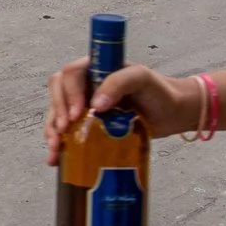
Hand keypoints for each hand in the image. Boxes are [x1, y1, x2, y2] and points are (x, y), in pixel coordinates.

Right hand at [45, 62, 200, 164]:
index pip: (71, 74)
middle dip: (57, 112)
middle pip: (58, 92)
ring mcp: (85, 106)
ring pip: (58, 113)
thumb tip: (95, 104)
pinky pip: (67, 131)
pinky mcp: (88, 126)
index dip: (69, 93)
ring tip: (56, 149)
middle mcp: (86, 85)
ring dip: (52, 130)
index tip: (76, 114)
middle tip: (64, 131)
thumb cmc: (159, 91)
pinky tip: (56, 158)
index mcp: (95, 68)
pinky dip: (59, 144)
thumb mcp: (141, 78)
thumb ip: (118, 82)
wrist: (173, 113)